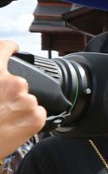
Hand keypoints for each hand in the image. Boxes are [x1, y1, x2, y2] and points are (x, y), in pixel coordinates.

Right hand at [0, 40, 45, 158]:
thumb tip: (2, 78)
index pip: (5, 48)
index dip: (9, 48)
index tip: (13, 49)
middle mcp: (14, 83)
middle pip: (18, 82)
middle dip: (11, 92)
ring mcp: (27, 100)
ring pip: (27, 99)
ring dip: (18, 107)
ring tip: (3, 119)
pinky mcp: (36, 117)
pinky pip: (37, 113)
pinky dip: (28, 119)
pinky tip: (13, 126)